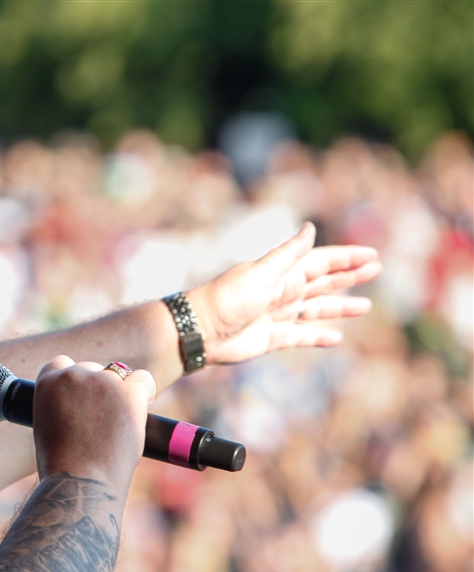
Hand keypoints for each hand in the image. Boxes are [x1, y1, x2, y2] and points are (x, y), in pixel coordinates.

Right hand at [32, 356, 155, 490]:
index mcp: (46, 383)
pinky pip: (144, 380)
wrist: (79, 483)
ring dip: (120, 394)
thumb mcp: (47, 428)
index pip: (62, 364)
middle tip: (102, 420)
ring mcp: (101, 382)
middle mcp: (72, 376)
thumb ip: (61, 407)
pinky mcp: (128, 393)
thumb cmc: (63, 466)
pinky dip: (145, 393)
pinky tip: (139, 411)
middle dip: (98, 390)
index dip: (75, 380)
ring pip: (118, 375)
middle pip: (92, 368)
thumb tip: (86, 404)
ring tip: (118, 425)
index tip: (81, 398)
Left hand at [188, 222, 381, 364]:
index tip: (372, 255)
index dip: (347, 258)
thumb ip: (288, 254)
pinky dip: (319, 337)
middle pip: (324, 282)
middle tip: (376, 270)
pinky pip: (302, 337)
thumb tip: (311, 227)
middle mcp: (284, 292)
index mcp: (283, 274)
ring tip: (365, 306)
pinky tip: (336, 337)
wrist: (202, 330)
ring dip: (341, 307)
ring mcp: (279, 315)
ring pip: (318, 309)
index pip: (322, 261)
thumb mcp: (262, 272)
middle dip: (349, 276)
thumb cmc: (229, 297)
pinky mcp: (273, 338)